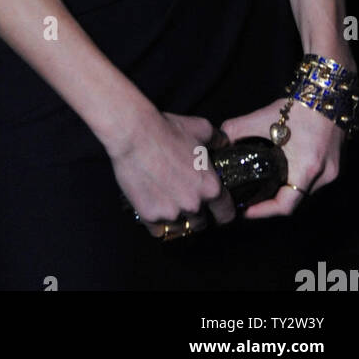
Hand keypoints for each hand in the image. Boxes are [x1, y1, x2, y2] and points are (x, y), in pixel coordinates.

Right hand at [109, 109, 235, 236]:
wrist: (132, 133)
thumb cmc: (166, 129)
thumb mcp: (199, 128)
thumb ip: (217, 139)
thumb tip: (224, 143)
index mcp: (210, 188)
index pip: (226, 215)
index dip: (220, 212)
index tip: (213, 209)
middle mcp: (194, 205)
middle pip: (200, 223)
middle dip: (193, 214)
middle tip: (181, 198)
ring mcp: (171, 213)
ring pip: (178, 228)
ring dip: (174, 219)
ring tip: (165, 202)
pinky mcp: (150, 216)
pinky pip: (157, 229)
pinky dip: (155, 222)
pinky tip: (151, 206)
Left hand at [220, 99, 342, 218]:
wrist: (326, 96)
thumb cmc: (296, 108)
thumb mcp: (262, 117)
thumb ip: (236, 129)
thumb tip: (218, 142)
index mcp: (307, 167)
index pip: (285, 205)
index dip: (263, 212)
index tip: (245, 211)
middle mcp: (323, 176)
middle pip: (294, 201)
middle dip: (271, 203)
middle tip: (249, 201)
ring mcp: (332, 173)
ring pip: (304, 193)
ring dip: (284, 192)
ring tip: (261, 190)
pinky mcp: (334, 168)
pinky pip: (312, 183)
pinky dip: (295, 182)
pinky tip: (281, 176)